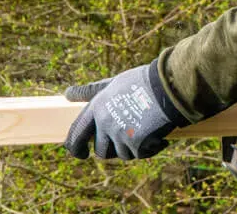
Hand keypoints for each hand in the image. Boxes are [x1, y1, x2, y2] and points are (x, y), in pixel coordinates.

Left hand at [63, 60, 186, 159]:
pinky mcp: (135, 144)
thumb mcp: (113, 83)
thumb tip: (67, 93)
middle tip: (125, 143)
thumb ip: (91, 91)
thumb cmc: (142, 82)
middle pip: (101, 150)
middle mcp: (105, 122)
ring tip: (145, 132)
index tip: (81, 153)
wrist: (168, 86)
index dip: (75, 147)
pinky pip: (139, 154)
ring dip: (132, 148)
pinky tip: (159, 136)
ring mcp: (120, 134)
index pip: (76, 133)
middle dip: (112, 150)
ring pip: (121, 155)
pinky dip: (150, 148)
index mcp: (97, 106)